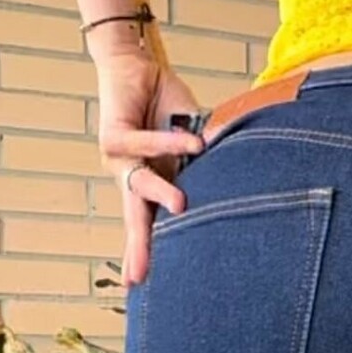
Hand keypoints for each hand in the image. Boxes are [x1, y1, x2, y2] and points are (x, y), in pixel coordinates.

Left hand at [95, 40, 205, 286]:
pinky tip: (194, 142)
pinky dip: (171, 141)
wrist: (135, 66)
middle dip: (140, 248)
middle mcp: (130, 177)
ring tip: (181, 206)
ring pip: (139, 184)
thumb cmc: (164, 105)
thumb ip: (204, 162)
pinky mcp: (114, 134)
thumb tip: (237, 176)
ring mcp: (118, 159)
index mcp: (149, 184)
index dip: (146, 254)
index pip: (148, 225)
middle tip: (141, 278)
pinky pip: (145, 142)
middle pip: (136, 219)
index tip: (141, 286)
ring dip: (161, 194)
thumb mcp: (191, 140)